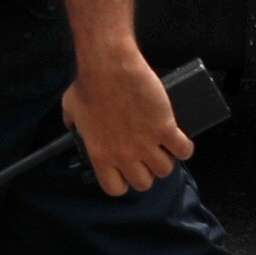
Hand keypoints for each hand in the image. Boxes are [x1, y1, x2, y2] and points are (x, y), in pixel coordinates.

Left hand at [61, 44, 193, 196]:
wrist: (110, 66)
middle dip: (146, 172)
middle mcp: (124, 155)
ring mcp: (146, 143)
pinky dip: (184, 147)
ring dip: (165, 160)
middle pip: (144, 183)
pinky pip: (184, 150)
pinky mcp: (165, 128)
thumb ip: (72, 124)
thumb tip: (72, 127)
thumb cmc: (89, 84)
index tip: (126, 173)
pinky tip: (178, 139)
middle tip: (145, 158)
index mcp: (100, 154)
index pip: (115, 188)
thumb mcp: (71, 109)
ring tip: (162, 148)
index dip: (123, 182)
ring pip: (165, 169)